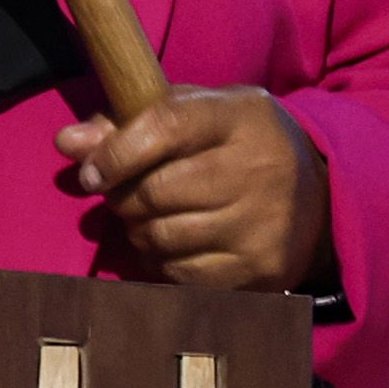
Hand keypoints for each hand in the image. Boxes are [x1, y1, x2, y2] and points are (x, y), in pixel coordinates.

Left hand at [54, 86, 332, 293]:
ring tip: (149, 217)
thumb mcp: (194, 113)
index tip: (90, 173)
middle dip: (122, 196)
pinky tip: (173, 243)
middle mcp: (258, 169)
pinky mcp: (262, 269)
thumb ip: (127, 122)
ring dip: (138, 230)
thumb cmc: (236, 143)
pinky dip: (162, 261)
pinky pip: (181, 274)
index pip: (165, 126)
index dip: (116, 153)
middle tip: (124, 194)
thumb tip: (67, 143)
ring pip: (162, 236)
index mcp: (239, 117)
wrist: (321, 195)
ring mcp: (263, 224)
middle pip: (156, 191)